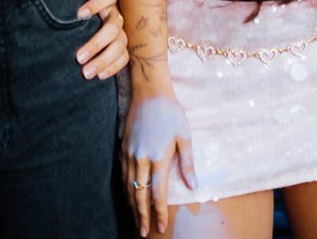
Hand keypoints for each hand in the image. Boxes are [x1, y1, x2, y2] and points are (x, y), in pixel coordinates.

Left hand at [74, 0, 127, 79]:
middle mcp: (117, 15)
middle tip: (78, 57)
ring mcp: (121, 32)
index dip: (96, 4)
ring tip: (85, 73)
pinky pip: (124, 58)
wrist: (87, 14)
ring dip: (103, 60)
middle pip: (113, 28)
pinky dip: (113, 67)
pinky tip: (99, 76)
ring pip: (120, 45)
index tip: (79, 15)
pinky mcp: (122, 47)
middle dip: (96, 43)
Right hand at [123, 91, 196, 235]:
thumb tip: (193, 186)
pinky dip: (125, 190)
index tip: (161, 226)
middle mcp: (141, 159)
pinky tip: (129, 198)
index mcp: (158, 157)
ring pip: (128, 187)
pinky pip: (122, 176)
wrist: (149, 93)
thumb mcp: (185, 136)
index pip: (157, 193)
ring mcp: (129, 154)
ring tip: (137, 220)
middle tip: (143, 232)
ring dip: (132, 206)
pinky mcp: (123, 149)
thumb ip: (188, 163)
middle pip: (139, 195)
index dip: (159, 212)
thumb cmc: (171, 113)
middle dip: (142, 216)